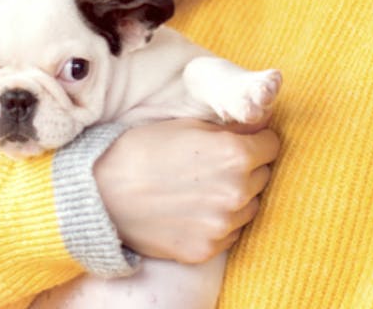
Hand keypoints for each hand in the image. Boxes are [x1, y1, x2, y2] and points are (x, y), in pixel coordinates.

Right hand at [94, 118, 279, 262]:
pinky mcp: (206, 249)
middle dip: (247, 167)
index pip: (272, 144)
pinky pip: (231, 232)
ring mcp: (222, 224)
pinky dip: (220, 222)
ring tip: (203, 188)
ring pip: (251, 205)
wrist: (100, 193)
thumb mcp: (190, 125)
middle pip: (263, 175)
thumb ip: (233, 128)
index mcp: (236, 154)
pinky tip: (194, 210)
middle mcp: (237, 191)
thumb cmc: (142, 150)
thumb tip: (263, 123)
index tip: (241, 140)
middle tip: (215, 164)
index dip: (257, 139)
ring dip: (237, 196)